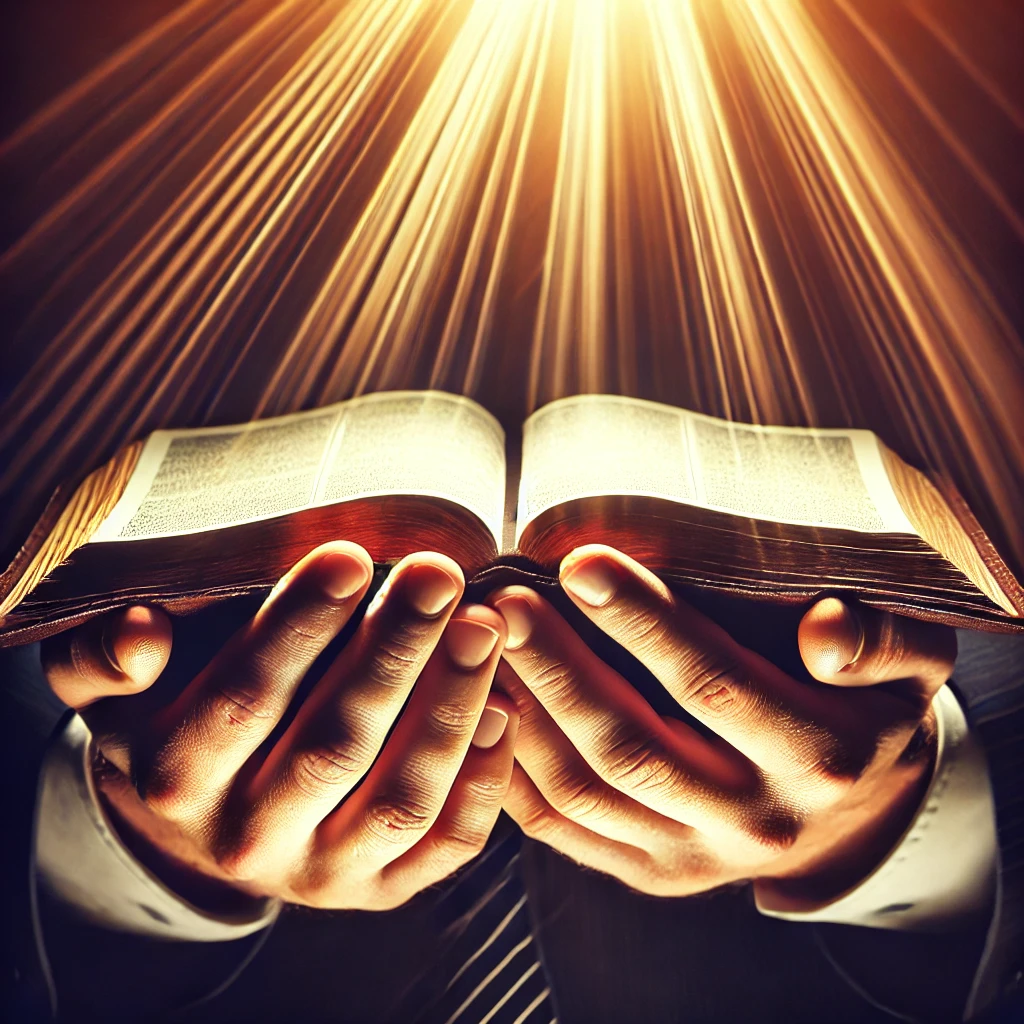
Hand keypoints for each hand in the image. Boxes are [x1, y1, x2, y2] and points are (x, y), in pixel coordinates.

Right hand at [42, 543, 516, 910]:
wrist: (204, 814)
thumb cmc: (173, 711)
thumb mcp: (114, 683)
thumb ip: (105, 655)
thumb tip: (138, 634)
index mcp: (176, 777)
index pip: (244, 697)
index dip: (299, 626)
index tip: (352, 554)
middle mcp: (247, 839)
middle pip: (332, 746)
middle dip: (393, 653)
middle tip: (438, 574)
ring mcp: (322, 872)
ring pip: (399, 799)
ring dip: (450, 707)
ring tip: (483, 624)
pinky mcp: (381, 886)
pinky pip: (444, 845)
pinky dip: (482, 781)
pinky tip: (503, 705)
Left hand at [488, 545, 955, 909]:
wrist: (855, 803)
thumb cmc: (867, 702)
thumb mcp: (909, 659)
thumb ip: (881, 637)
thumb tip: (824, 634)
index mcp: (817, 757)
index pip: (712, 684)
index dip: (643, 620)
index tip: (579, 561)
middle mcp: (755, 821)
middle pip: (633, 744)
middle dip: (560, 666)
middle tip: (507, 601)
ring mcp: (696, 858)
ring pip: (587, 791)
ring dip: (526, 713)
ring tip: (482, 645)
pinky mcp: (652, 872)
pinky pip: (565, 831)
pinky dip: (515, 771)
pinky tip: (486, 706)